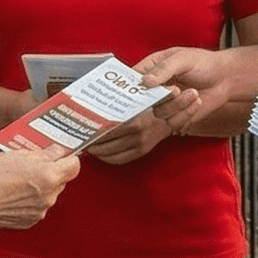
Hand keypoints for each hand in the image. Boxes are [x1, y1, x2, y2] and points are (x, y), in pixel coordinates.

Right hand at [0, 141, 79, 228]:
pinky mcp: (31, 220)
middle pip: (62, 179)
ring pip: (50, 192)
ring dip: (41, 186)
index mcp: (49, 176)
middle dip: (52, 171)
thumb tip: (58, 151)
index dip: (68, 158)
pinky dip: (31, 199)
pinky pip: (39, 205)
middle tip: (32, 166)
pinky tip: (14, 194)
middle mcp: (49, 196)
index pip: (75, 165)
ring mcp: (41, 210)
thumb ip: (44, 154)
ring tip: (18, 181)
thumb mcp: (18, 155)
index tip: (60, 155)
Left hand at [80, 95, 197, 165]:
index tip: (83, 130)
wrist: (176, 111)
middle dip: (92, 143)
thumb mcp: (139, 97)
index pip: (107, 130)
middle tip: (82, 139)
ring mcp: (140, 145)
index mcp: (135, 121)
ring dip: (97, 152)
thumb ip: (120, 101)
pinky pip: (120, 160)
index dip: (93, 133)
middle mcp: (137, 135)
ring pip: (111, 154)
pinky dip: (108, 159)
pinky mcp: (142, 152)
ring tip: (89, 146)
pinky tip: (101, 154)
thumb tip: (97, 102)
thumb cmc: (156, 101)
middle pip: (106, 144)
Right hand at [138, 46, 254, 130]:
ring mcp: (164, 104)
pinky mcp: (176, 117)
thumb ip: (164, 69)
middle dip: (160, 97)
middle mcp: (154, 88)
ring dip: (177, 104)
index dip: (129, 87)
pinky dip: (186, 113)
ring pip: (159, 113)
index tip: (139, 89)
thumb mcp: (183, 59)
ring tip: (194, 92)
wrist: (226, 78)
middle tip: (175, 90)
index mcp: (151, 69)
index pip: (131, 80)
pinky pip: (172, 122)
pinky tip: (197, 101)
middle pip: (142, 101)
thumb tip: (145, 81)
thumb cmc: (203, 63)